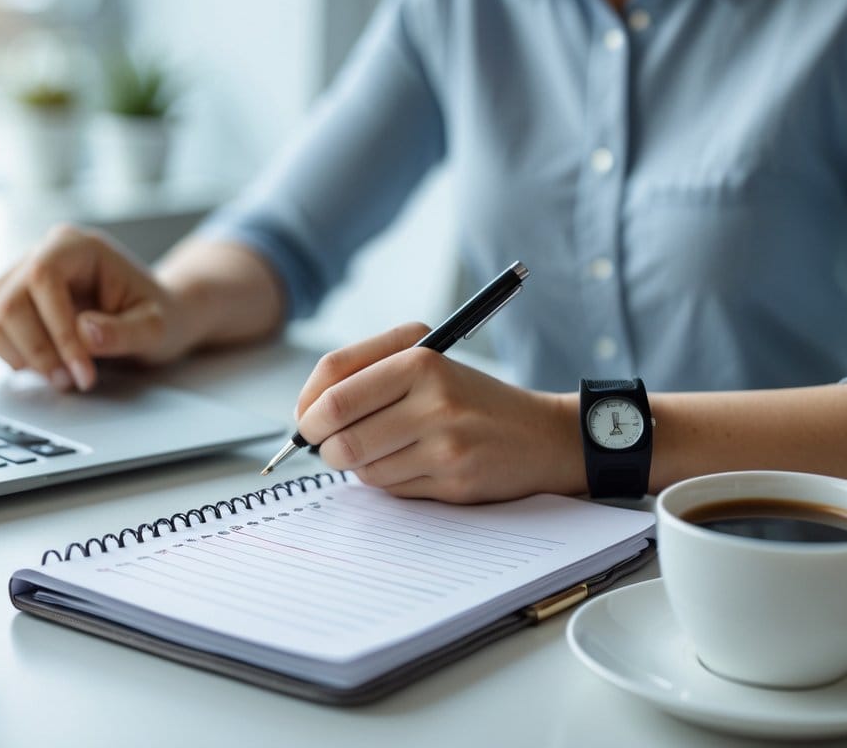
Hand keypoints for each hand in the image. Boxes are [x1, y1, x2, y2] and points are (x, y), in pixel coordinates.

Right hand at [0, 224, 199, 390]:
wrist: (149, 316)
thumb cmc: (155, 314)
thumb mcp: (155, 327)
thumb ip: (125, 331)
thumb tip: (85, 332)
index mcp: (78, 246)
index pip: (44, 278)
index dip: (56, 329)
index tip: (83, 371)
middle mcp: (43, 254)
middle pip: (12, 301)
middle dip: (40, 351)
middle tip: (73, 382)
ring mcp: (22, 277)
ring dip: (27, 358)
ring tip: (66, 379)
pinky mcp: (13, 303)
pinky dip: (19, 359)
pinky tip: (52, 369)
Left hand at [295, 323, 584, 502]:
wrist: (541, 435)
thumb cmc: (471, 397)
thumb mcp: (425, 360)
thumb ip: (365, 374)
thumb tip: (306, 414)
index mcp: (420, 358)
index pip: (336, 383)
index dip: (307, 407)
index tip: (305, 420)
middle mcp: (434, 397)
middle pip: (340, 430)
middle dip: (321, 443)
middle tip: (325, 444)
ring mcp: (445, 442)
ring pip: (361, 465)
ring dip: (357, 464)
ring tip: (382, 449)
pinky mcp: (452, 479)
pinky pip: (389, 487)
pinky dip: (386, 480)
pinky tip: (410, 464)